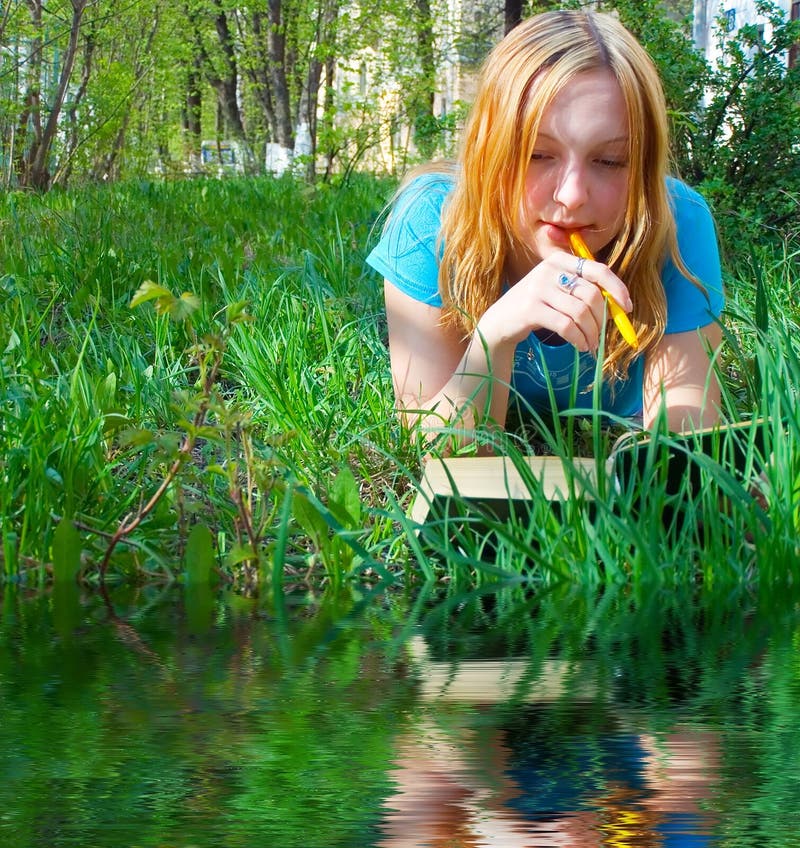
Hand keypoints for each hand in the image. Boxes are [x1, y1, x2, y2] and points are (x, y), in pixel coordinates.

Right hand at [477, 251, 632, 353]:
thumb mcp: (557, 290)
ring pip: (580, 312)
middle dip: (602, 319)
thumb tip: (619, 306)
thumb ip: (582, 290)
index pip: (597, 270)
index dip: (617, 288)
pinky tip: (580, 347)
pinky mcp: (531, 309)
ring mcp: (538, 288)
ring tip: (591, 345)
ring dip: (591, 333)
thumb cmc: (535, 307)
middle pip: (591, 294)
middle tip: (601, 336)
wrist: (500, 322)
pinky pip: (566, 326)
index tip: (627, 308)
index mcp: (559, 260)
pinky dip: (578, 339)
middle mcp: (548, 270)